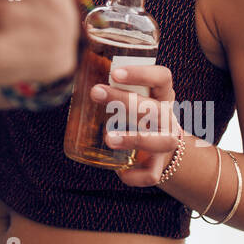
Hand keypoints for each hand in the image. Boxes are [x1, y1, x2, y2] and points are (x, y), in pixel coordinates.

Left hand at [92, 62, 183, 186]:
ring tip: (108, 138)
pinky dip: (135, 176)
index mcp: (162, 95)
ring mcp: (166, 143)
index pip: (162, 78)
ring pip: (158, 141)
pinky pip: (151, 174)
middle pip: (154, 109)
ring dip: (133, 139)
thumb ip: (113, 84)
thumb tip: (75, 67)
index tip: (114, 72)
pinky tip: (119, 172)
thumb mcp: (133, 95)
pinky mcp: (160, 165)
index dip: (142, 73)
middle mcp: (168, 118)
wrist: (161, 148)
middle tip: (96, 93)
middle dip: (125, 101)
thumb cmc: (138, 114)